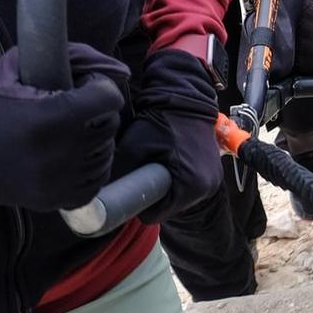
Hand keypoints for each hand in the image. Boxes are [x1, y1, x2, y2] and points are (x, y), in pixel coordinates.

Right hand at [0, 44, 128, 214]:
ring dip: (95, 138)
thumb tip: (117, 69)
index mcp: (46, 120)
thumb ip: (70, 58)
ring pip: (105, 154)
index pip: (107, 99)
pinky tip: (72, 153)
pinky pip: (95, 182)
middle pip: (109, 126)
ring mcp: (56, 183)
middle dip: (98, 110)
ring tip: (71, 130)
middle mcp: (56, 156)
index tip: (83, 82)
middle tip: (76, 105)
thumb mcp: (15, 69)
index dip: (99, 85)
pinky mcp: (54, 201)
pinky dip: (90, 167)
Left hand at [112, 48, 223, 223]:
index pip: (156, 215)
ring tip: (159, 163)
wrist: (186, 98)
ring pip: (180, 198)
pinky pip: (191, 186)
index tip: (135, 184)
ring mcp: (214, 180)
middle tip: (145, 170)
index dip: (140, 202)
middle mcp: (207, 187)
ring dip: (168, 187)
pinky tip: (172, 160)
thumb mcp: (134, 147)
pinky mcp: (215, 172)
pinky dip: (180, 179)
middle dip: (155, 194)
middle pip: (169, 207)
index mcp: (191, 186)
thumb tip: (96, 192)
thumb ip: (119, 173)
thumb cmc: (162, 121)